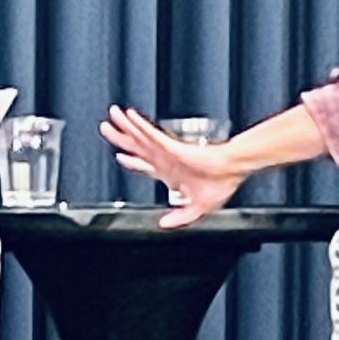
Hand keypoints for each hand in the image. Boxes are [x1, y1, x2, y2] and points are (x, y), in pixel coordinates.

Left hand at [100, 105, 243, 227]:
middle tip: (105, 127)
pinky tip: (130, 117)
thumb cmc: (221, 183)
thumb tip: (164, 225)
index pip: (144, 165)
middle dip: (119, 137)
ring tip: (112, 115)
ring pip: (139, 137)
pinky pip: (151, 134)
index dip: (130, 162)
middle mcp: (165, 159)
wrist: (233, 170)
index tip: (119, 156)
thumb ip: (180, 218)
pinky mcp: (172, 146)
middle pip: (136, 147)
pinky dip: (139, 125)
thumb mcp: (197, 209)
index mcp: (170, 172)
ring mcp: (167, 151)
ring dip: (124, 126)